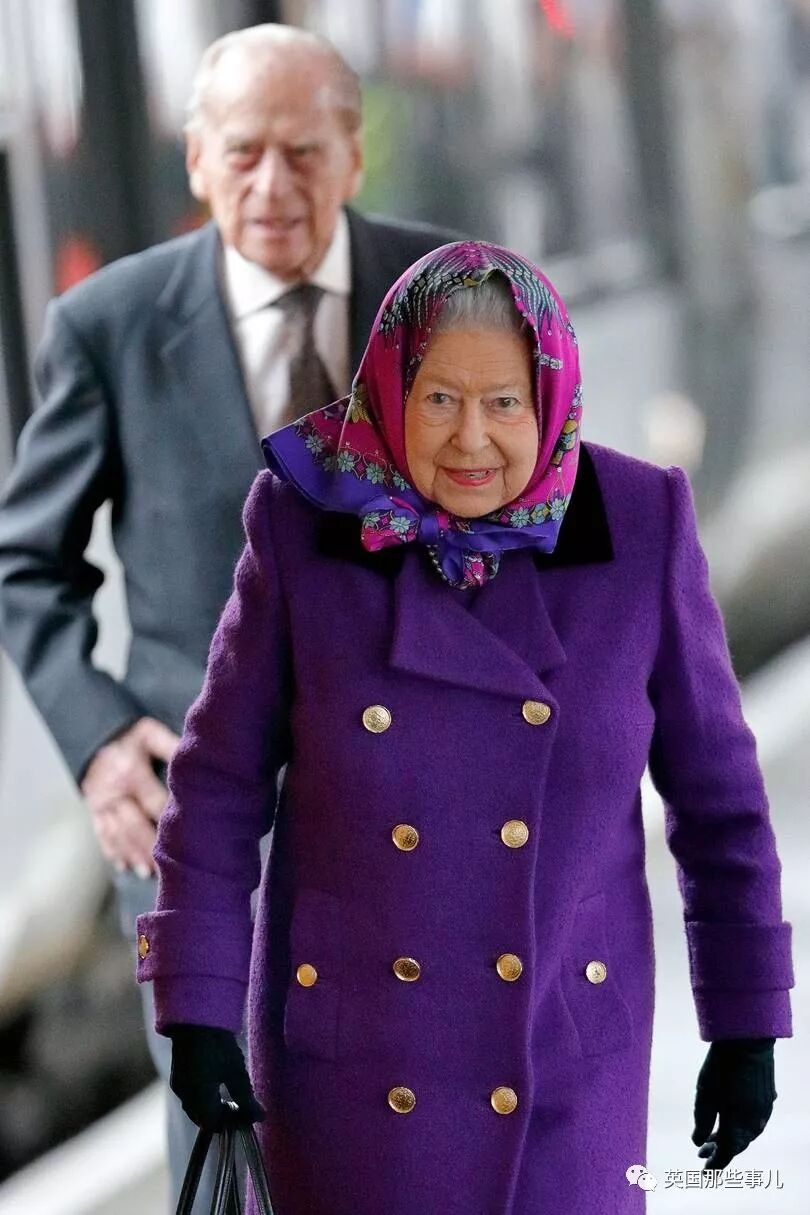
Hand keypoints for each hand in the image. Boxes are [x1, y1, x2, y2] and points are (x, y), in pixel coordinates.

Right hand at [80, 716, 179, 874]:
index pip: (153, 801)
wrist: (91, 736)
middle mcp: (114, 792)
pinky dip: (112, 851)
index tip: (186, 835)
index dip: (168, 818)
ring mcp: (101, 804)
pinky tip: (123, 865)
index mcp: (130, 773)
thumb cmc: (128, 737)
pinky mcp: (93, 811)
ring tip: (147, 872)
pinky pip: (102, 834)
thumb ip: (169, 745)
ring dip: (132, 854)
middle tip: (164, 867)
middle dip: (148, 847)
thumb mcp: (148, 734)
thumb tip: (194, 756)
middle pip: (133, 825)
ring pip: (117, 834)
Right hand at [167, 1024, 264, 1130]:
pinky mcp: (178, 1077)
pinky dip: (204, 1100)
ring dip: (212, 1109)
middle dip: (221, 1118)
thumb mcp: (236, 1071)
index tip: (246, 1115)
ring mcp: (178, 1086)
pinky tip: (217, 1087)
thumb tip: (260, 1118)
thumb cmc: (218, 1044)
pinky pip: (190, 1098)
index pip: (213, 1124)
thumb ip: (246, 1098)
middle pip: (203, 1119)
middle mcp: (184, 1096)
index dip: (230, 1124)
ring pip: (196, 1109)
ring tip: (231, 1098)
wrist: (197, 1017)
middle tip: (241, 1107)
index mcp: (198, 1098)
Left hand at [692, 1037, 776, 1169]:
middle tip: (702, 1153)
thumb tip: (697, 1142)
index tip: (703, 1171)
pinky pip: (753, 1118)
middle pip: (736, 1144)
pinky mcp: (767, 1097)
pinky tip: (730, 1118)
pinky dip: (739, 1123)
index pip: (726, 1154)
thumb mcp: (705, 1096)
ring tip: (711, 1138)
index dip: (714, 1163)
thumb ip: (702, 1123)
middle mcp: (755, 1123)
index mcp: (739, 1127)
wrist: (747, 1041)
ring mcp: (763, 1110)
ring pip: (746, 1132)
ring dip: (729, 1137)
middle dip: (719, 1150)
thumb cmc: (721, 1068)